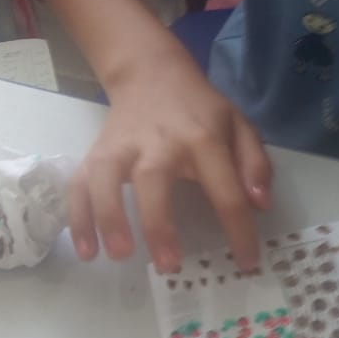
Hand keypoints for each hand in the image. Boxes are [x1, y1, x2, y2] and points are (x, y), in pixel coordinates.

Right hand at [68, 54, 271, 271]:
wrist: (152, 73)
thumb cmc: (201, 111)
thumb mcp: (240, 126)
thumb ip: (255, 164)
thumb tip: (260, 205)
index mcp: (203, 138)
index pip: (224, 187)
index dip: (238, 228)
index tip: (246, 263)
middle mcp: (159, 142)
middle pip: (153, 179)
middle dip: (158, 223)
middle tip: (167, 265)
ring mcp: (122, 147)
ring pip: (106, 179)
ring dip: (109, 217)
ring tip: (119, 255)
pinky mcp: (96, 153)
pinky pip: (79, 184)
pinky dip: (78, 217)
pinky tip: (86, 250)